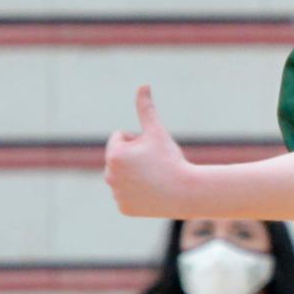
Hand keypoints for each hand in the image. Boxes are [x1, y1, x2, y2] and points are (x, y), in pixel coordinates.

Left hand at [105, 86, 191, 216]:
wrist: (184, 192)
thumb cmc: (170, 158)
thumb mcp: (157, 131)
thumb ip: (146, 108)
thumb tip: (143, 85)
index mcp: (114, 155)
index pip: (120, 137)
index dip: (138, 140)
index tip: (150, 150)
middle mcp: (109, 175)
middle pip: (120, 157)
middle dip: (135, 157)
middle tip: (154, 165)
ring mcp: (116, 194)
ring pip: (124, 175)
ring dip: (136, 173)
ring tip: (154, 179)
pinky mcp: (123, 208)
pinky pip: (128, 193)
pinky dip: (138, 192)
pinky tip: (152, 192)